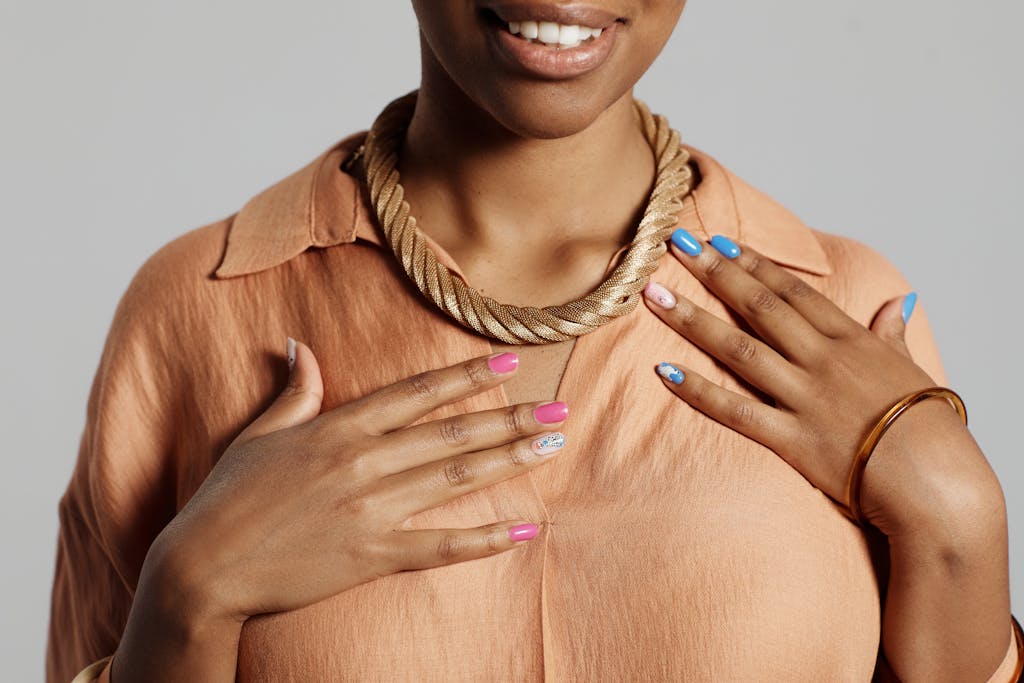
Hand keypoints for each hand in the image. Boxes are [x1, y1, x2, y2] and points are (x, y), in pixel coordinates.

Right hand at [144, 342, 566, 623]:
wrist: (203, 567)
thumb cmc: (227, 497)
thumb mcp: (260, 434)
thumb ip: (295, 392)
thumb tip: (302, 348)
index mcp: (338, 428)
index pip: (417, 394)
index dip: (467, 377)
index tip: (510, 363)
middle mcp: (363, 462)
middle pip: (452, 433)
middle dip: (511, 419)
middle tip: (558, 409)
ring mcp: (371, 510)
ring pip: (455, 478)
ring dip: (510, 460)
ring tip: (552, 445)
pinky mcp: (372, 555)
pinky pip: (441, 545)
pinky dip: (487, 537)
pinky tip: (526, 528)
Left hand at [642, 230, 996, 536]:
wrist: (938, 483)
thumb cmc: (928, 426)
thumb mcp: (911, 367)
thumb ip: (892, 332)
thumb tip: (897, 302)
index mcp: (850, 340)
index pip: (792, 292)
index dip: (753, 264)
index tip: (720, 241)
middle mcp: (822, 361)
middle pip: (759, 307)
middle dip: (715, 273)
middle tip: (677, 245)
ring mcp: (805, 398)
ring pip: (738, 349)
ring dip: (693, 320)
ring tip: (655, 296)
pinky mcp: (792, 439)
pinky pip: (735, 410)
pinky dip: (698, 391)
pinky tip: (664, 371)